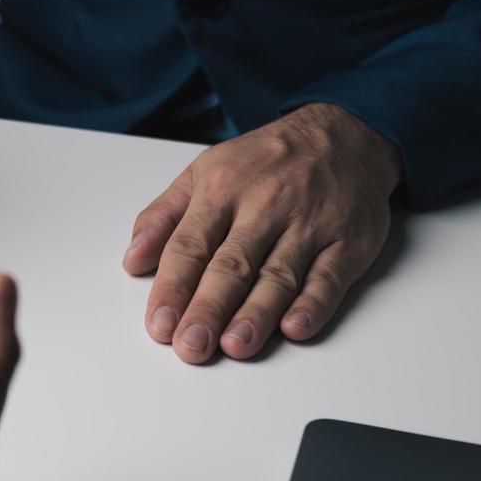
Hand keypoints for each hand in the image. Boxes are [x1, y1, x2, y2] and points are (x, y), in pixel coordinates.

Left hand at [124, 103, 400, 362]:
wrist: (344, 134)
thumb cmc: (266, 160)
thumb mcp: (203, 171)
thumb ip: (163, 216)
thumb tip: (132, 260)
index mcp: (221, 191)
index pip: (189, 246)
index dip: (172, 288)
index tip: (160, 325)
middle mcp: (264, 207)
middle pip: (231, 266)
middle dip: (208, 309)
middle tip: (191, 346)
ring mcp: (308, 225)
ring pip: (278, 276)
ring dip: (256, 314)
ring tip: (234, 346)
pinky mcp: (347, 242)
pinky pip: (329, 277)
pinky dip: (314, 304)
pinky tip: (295, 327)